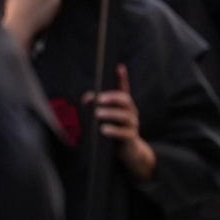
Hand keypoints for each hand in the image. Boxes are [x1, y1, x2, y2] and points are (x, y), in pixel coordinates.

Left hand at [86, 65, 154, 181]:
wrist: (130, 152)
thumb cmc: (115, 132)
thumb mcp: (107, 118)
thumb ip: (96, 106)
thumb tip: (86, 99)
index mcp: (125, 106)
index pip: (124, 89)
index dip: (122, 78)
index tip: (119, 67)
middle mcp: (131, 113)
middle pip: (125, 100)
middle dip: (112, 98)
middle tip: (100, 99)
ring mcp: (132, 125)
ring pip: (124, 116)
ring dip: (110, 113)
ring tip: (98, 114)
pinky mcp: (130, 138)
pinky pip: (123, 133)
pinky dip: (113, 130)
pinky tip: (103, 129)